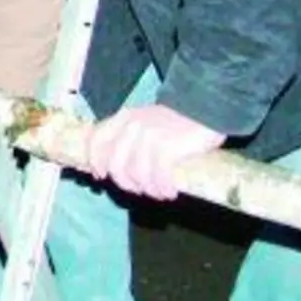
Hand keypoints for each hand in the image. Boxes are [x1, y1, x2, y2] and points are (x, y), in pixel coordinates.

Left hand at [87, 104, 226, 200]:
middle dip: (126, 183)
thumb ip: (128, 136)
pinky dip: (163, 189)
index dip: (96, 162)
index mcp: (124, 118)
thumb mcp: (145, 120)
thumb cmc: (176, 121)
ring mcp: (148, 137)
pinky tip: (170, 192)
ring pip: (136, 176)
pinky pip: (157, 178)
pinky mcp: (165, 148)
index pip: (96, 141)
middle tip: (140, 189)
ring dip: (148, 190)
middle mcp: (132, 126)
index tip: (101, 177)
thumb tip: (112, 165)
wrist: (205, 108)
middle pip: (115, 166)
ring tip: (160, 192)